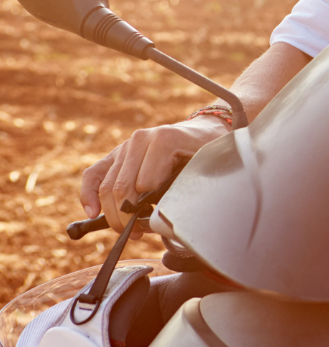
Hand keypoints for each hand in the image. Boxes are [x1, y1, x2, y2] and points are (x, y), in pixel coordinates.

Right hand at [80, 116, 227, 234]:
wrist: (200, 131)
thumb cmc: (203, 152)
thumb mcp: (203, 166)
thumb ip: (184, 185)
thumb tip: (161, 216)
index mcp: (163, 140)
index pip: (145, 184)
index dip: (148, 208)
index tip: (155, 223)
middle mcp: (140, 140)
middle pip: (121, 188)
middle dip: (126, 217)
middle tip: (138, 233)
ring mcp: (125, 146)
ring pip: (107, 187)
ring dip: (113, 215)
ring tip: (127, 230)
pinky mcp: (114, 154)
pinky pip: (93, 174)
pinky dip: (88, 195)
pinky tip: (92, 213)